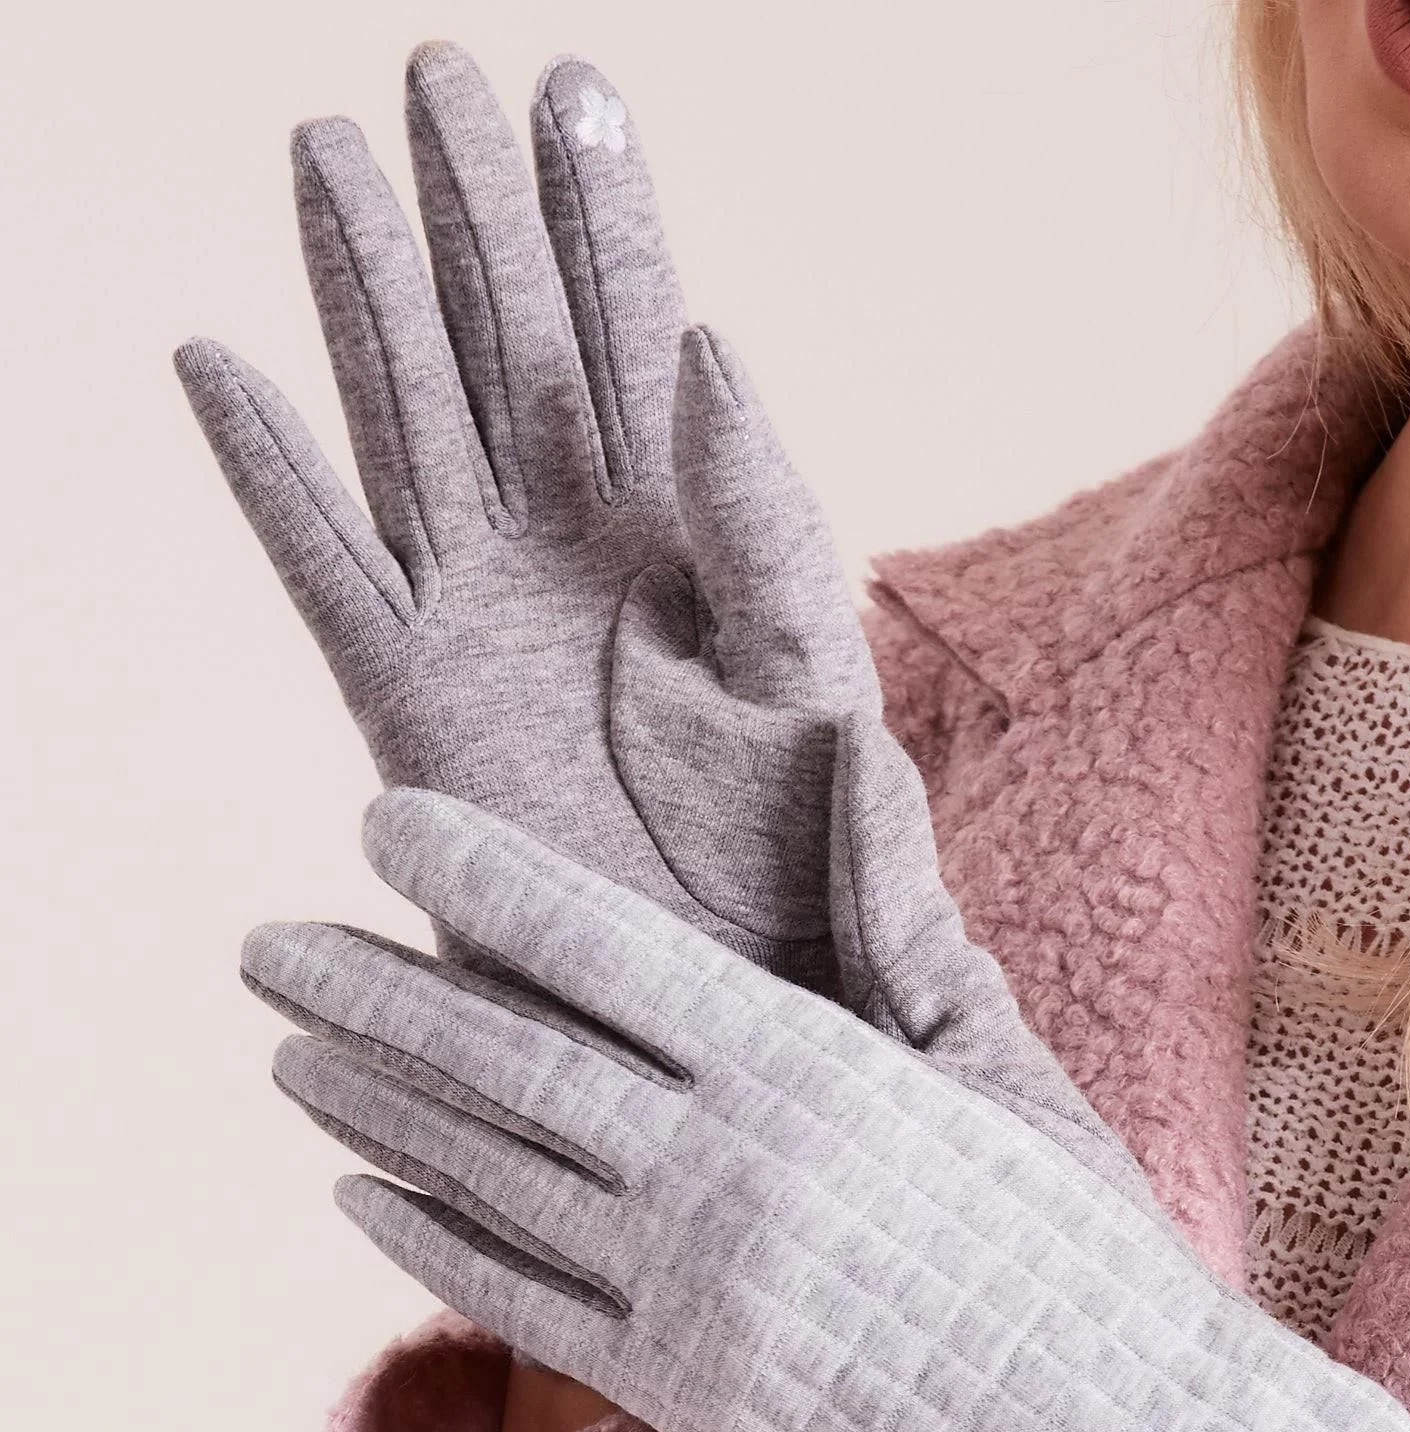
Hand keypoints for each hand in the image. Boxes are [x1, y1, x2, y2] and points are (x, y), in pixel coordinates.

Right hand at [176, 46, 877, 990]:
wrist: (733, 978)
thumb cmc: (799, 837)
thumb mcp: (807, 662)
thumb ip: (763, 510)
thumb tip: (709, 338)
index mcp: (681, 522)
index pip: (632, 332)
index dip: (598, 212)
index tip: (572, 86)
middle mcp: (565, 545)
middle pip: (504, 343)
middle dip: (471, 211)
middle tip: (434, 73)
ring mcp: (475, 612)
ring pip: (406, 417)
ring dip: (362, 294)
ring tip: (327, 153)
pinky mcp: (405, 699)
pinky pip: (321, 565)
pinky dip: (267, 474)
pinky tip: (218, 364)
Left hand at [243, 789, 1409, 1431]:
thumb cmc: (1076, 1237)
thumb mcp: (997, 1062)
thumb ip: (892, 925)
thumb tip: (856, 754)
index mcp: (810, 1069)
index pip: (603, 948)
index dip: (480, 879)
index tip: (377, 822)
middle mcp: (731, 1174)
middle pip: (511, 1064)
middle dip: (372, 993)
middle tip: (263, 945)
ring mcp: (696, 1295)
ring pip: (494, 1181)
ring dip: (377, 1110)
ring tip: (288, 1052)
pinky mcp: (688, 1394)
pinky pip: (523, 1306)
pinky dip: (429, 1246)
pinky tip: (359, 1195)